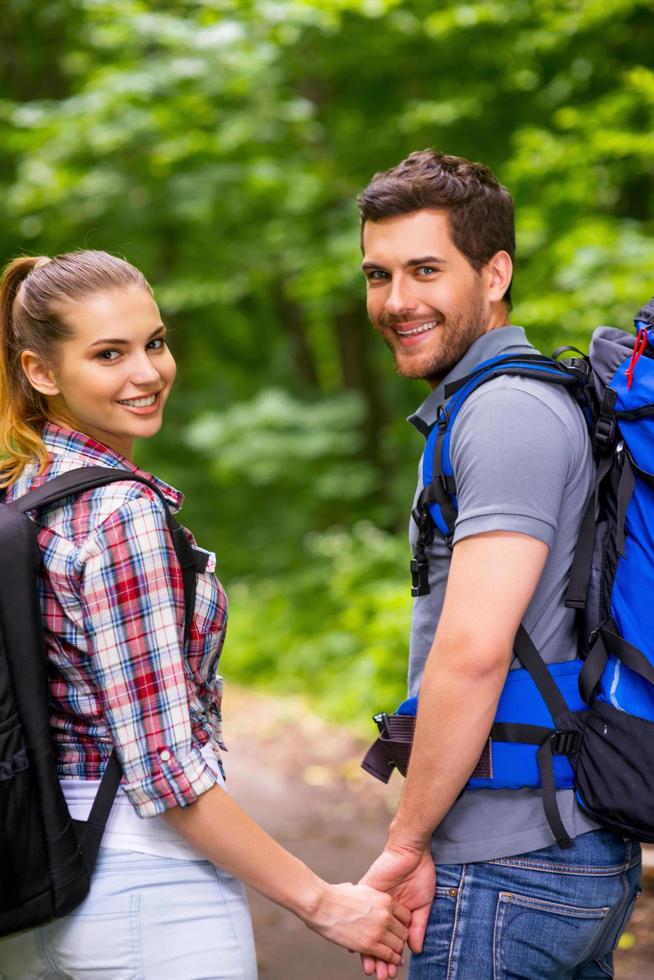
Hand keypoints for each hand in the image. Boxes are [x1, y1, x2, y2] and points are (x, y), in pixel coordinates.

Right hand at [299, 880, 410, 966]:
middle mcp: (385, 914)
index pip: (405, 915)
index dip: (402, 924)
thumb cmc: (334, 896)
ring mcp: (379, 930)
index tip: (397, 930)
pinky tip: (391, 962)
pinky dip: (392, 960)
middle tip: (395, 945)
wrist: (322, 905)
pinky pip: (389, 956)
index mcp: (384, 899)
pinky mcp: (370, 944)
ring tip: (394, 956)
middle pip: (404, 931)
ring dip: (396, 952)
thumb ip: (363, 892)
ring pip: (398, 945)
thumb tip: (354, 888)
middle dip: (400, 939)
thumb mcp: (357, 888)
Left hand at [359, 844, 434, 978]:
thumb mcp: (422, 905)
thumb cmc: (420, 873)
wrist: (411, 850)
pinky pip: (358, 911)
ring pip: (367, 929)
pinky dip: (357, 927)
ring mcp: (373, 900)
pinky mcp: (367, 890)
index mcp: (395, 912)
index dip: (390, 955)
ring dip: (369, 949)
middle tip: (381, 976)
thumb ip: (418, 926)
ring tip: (370, 968)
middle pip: (377, 938)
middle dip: (379, 958)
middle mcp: (382, 909)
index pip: (390, 938)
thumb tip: (415, 949)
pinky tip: (354, 944)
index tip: (391, 971)